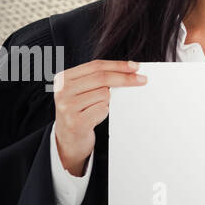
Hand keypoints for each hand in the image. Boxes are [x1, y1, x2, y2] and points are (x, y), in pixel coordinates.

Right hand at [52, 59, 146, 174]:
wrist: (68, 140)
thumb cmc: (80, 111)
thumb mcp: (83, 91)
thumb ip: (99, 78)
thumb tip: (131, 70)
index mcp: (63, 79)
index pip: (96, 66)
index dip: (118, 65)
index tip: (136, 67)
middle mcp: (62, 91)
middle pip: (102, 78)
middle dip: (125, 78)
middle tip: (142, 80)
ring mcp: (67, 107)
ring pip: (104, 94)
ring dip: (107, 101)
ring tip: (95, 109)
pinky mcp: (75, 122)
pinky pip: (102, 109)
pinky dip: (104, 113)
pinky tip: (94, 118)